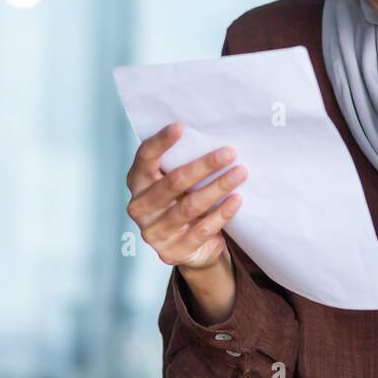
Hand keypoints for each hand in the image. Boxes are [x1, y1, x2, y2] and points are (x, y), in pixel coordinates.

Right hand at [125, 122, 246, 272]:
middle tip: (229, 152)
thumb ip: (181, 164)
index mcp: (137, 183)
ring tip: (240, 173)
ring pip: (190, 206)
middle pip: (173, 182)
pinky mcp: (173, 251)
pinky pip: (202, 229)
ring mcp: (155, 232)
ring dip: (218, 187)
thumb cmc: (183, 202)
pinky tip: (237, 200)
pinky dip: (222, 213)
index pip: (145, 158)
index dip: (161, 142)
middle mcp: (140, 207)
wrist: (190, 248)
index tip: (180, 126)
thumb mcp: (178, 184)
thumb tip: (212, 135)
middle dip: (204, 165)